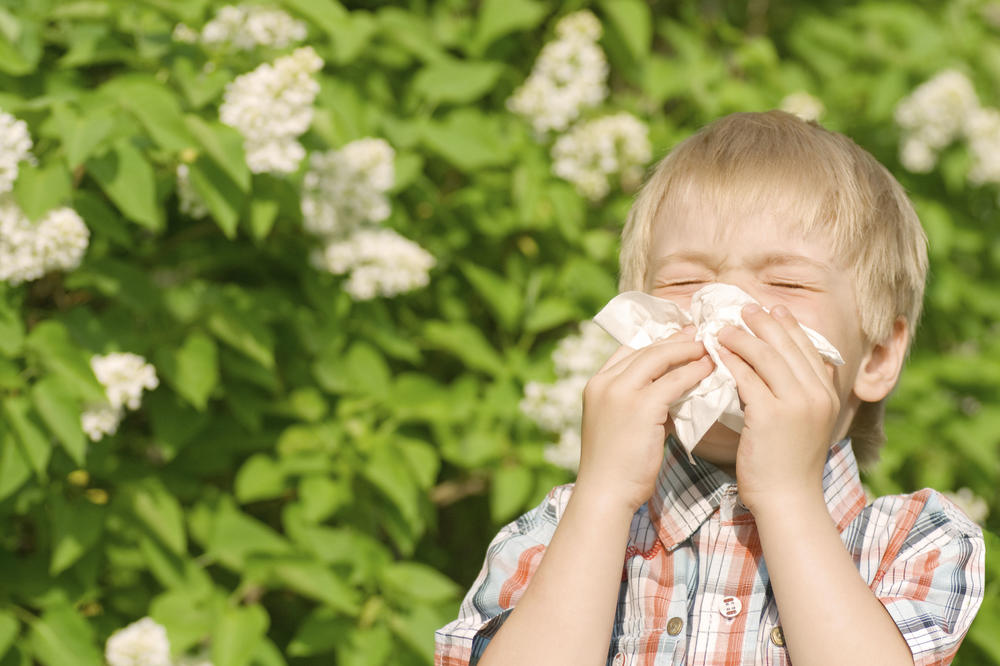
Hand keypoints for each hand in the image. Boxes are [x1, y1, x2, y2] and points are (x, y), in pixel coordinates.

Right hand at [577, 328, 713, 513]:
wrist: (605, 493)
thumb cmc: (615, 467)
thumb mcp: (621, 424)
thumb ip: (642, 403)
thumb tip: (674, 391)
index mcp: (596, 385)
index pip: (627, 350)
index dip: (654, 341)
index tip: (676, 337)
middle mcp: (604, 382)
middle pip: (644, 349)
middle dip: (674, 340)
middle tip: (697, 334)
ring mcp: (620, 392)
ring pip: (659, 358)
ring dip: (687, 351)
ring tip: (707, 349)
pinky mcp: (640, 406)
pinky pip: (674, 381)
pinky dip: (693, 373)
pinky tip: (708, 370)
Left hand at [715, 304, 839, 514]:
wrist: (788, 500)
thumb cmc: (788, 465)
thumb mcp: (804, 424)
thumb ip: (799, 396)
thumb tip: (780, 370)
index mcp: (828, 395)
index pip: (809, 348)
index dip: (789, 326)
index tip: (772, 309)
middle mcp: (817, 394)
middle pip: (789, 345)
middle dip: (765, 322)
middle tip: (744, 307)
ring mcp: (796, 403)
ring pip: (766, 356)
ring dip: (742, 337)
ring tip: (723, 328)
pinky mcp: (771, 414)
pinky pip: (746, 376)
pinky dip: (730, 361)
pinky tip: (716, 352)